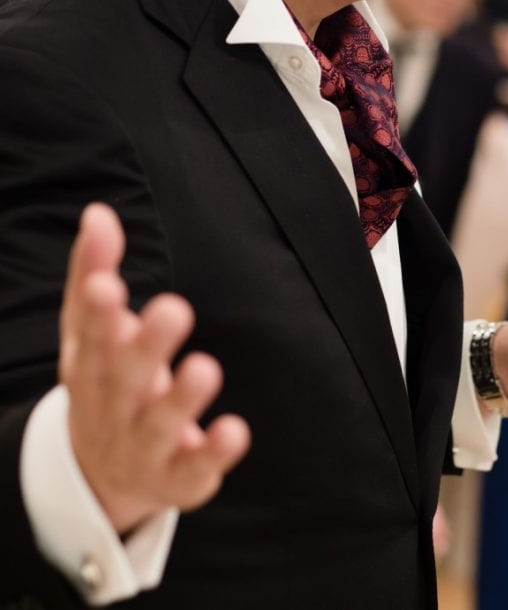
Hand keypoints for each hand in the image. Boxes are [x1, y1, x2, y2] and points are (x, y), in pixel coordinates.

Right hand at [60, 204, 249, 533]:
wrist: (102, 476)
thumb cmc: (106, 383)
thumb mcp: (91, 333)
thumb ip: (94, 272)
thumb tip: (99, 213)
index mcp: (89, 368)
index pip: (88, 338)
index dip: (95, 313)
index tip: (109, 284)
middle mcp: (111, 409)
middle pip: (124, 379)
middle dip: (145, 347)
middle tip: (174, 309)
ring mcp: (142, 447)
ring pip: (158, 425)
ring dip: (180, 400)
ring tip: (205, 368)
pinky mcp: (177, 477)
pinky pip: (194, 469)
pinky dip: (213, 454)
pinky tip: (236, 430)